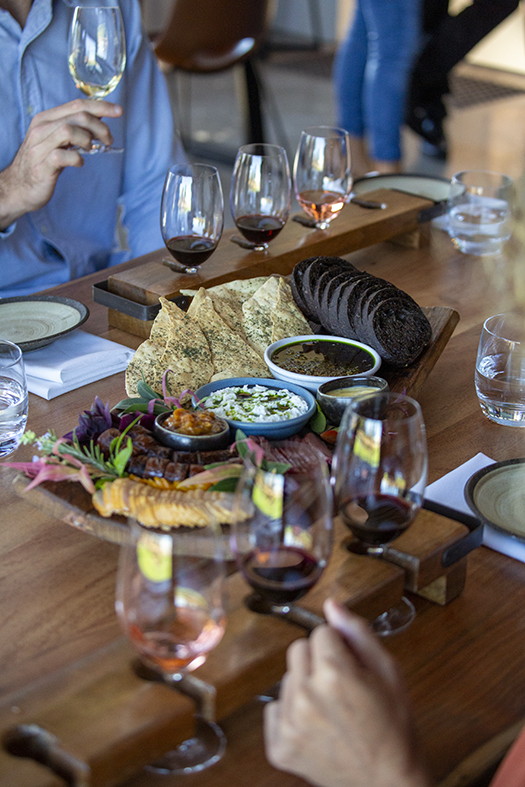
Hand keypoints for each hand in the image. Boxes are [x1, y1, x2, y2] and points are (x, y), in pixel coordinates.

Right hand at [0, 99, 122, 228]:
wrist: (18, 188)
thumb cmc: (42, 164)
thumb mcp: (56, 141)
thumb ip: (73, 130)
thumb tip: (98, 122)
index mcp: (46, 119)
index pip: (77, 105)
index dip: (101, 106)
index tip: (118, 111)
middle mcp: (41, 129)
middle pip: (77, 116)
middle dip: (100, 126)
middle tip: (108, 140)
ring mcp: (40, 147)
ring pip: (68, 130)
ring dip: (87, 140)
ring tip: (91, 149)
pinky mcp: (42, 166)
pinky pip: (63, 156)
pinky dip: (77, 159)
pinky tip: (79, 163)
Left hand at [264, 599, 430, 786]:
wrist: (387, 782)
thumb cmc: (393, 726)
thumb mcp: (388, 671)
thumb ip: (357, 632)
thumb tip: (331, 604)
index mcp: (334, 673)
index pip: (320, 631)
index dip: (339, 646)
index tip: (351, 665)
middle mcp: (305, 696)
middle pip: (298, 649)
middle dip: (318, 661)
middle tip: (341, 686)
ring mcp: (289, 724)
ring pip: (287, 679)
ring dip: (305, 686)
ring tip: (332, 710)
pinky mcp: (278, 747)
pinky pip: (275, 709)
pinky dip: (292, 715)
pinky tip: (317, 728)